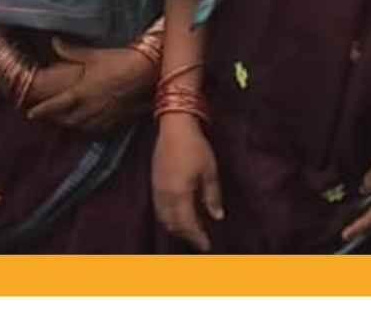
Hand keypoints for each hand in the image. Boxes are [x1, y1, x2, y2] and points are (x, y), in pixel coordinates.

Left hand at [20, 42, 152, 135]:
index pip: (56, 105)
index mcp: (81, 92)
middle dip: (56, 120)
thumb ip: (71, 51)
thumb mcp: (91, 55)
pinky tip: (88, 122)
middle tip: (48, 117)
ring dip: (72, 125)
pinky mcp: (115, 120)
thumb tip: (54, 41)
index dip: (42, 110)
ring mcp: (103, 117)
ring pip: (82, 127)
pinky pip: (98, 129)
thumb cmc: (116, 61)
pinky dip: (89, 127)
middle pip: (68, 121)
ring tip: (66, 120)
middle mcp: (89, 108)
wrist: (142, 73)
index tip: (30, 114)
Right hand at [153, 115, 222, 247]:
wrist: (174, 125)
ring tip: (189, 230)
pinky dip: (167, 217)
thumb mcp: (210, 171)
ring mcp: (157, 188)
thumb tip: (217, 217)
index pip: (187, 224)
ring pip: (163, 218)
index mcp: (180, 194)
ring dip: (175, 228)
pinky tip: (177, 214)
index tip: (207, 245)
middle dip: (186, 235)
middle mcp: (165, 195)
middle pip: (173, 224)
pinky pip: (158, 207)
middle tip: (199, 240)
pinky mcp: (153, 181)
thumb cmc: (195, 147)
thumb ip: (212, 196)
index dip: (197, 237)